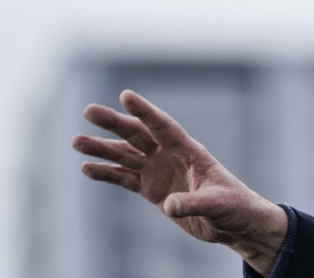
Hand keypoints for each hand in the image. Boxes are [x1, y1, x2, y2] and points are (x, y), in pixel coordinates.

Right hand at [72, 90, 285, 275]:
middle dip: (114, 123)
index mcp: (190, 151)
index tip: (125, 95)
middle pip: (139, 135)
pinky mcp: (153, 190)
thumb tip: (169, 205)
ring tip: (76, 141)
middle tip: (88, 111)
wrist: (233, 222)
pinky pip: (125, 178)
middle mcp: (171, 156)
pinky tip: (87, 168)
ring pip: (126, 155)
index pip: (164, 127)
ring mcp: (160, 171)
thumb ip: (193, 202)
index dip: (146, 111)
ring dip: (102, 148)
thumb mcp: (216, 204)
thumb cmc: (233, 206)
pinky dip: (107, 173)